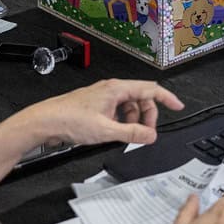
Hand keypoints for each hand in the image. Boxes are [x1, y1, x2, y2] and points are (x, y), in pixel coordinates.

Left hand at [3, 79, 183, 154]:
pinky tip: (115, 133)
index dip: (167, 98)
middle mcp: (111, 89)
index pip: (150, 89)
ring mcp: (103, 97)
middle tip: (147, 133)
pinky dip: (122, 122)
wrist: (46, 121)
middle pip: (141, 98)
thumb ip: (131, 133)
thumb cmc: (70, 120)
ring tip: (127, 135)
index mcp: (117, 89)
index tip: (178, 106)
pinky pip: (117, 111)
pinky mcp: (96, 106)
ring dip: (133, 120)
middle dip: (148, 115)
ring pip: (129, 106)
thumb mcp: (106, 130)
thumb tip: (150, 135)